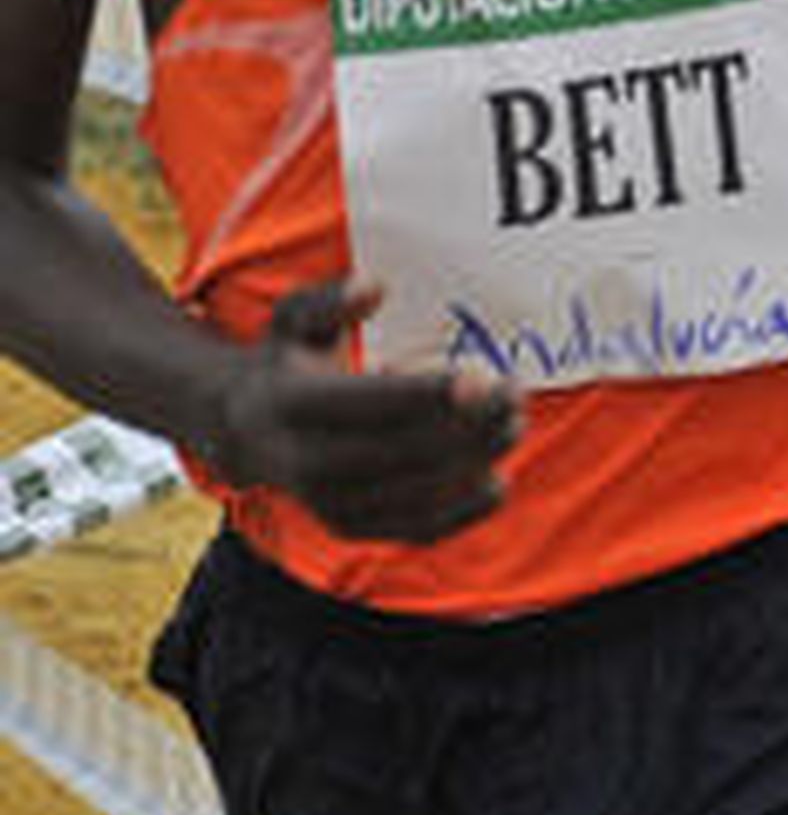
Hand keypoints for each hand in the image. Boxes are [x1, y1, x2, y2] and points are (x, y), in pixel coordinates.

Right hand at [212, 276, 522, 540]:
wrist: (247, 432)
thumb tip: (376, 287)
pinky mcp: (349, 527)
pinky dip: (459, 511)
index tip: (482, 378)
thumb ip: (332, 299)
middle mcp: (303, 462)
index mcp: (290, 404)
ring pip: (413, 492)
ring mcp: (326, 502)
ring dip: (473, 463)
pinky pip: (413, 528)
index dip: (428, 394)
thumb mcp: (296, 317)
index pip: (369, 403)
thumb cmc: (288, 359)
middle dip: (466, 427)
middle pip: (400, 450)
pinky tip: (495, 482)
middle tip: (514, 397)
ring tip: (512, 427)